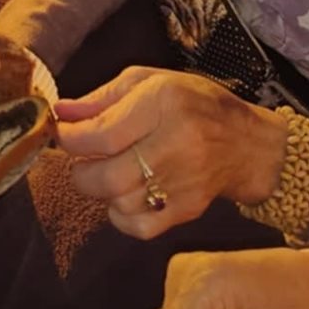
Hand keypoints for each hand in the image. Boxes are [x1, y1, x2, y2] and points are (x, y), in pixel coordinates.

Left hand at [56, 66, 288, 237]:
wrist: (248, 144)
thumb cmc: (194, 104)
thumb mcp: (150, 82)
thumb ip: (101, 98)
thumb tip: (60, 113)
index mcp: (164, 102)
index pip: (102, 133)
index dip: (70, 138)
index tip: (62, 134)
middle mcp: (176, 143)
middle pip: (106, 176)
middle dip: (80, 170)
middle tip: (82, 158)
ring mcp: (184, 182)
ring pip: (119, 203)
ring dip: (100, 191)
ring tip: (108, 171)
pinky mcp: (188, 210)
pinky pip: (138, 226)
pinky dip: (120, 216)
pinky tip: (125, 195)